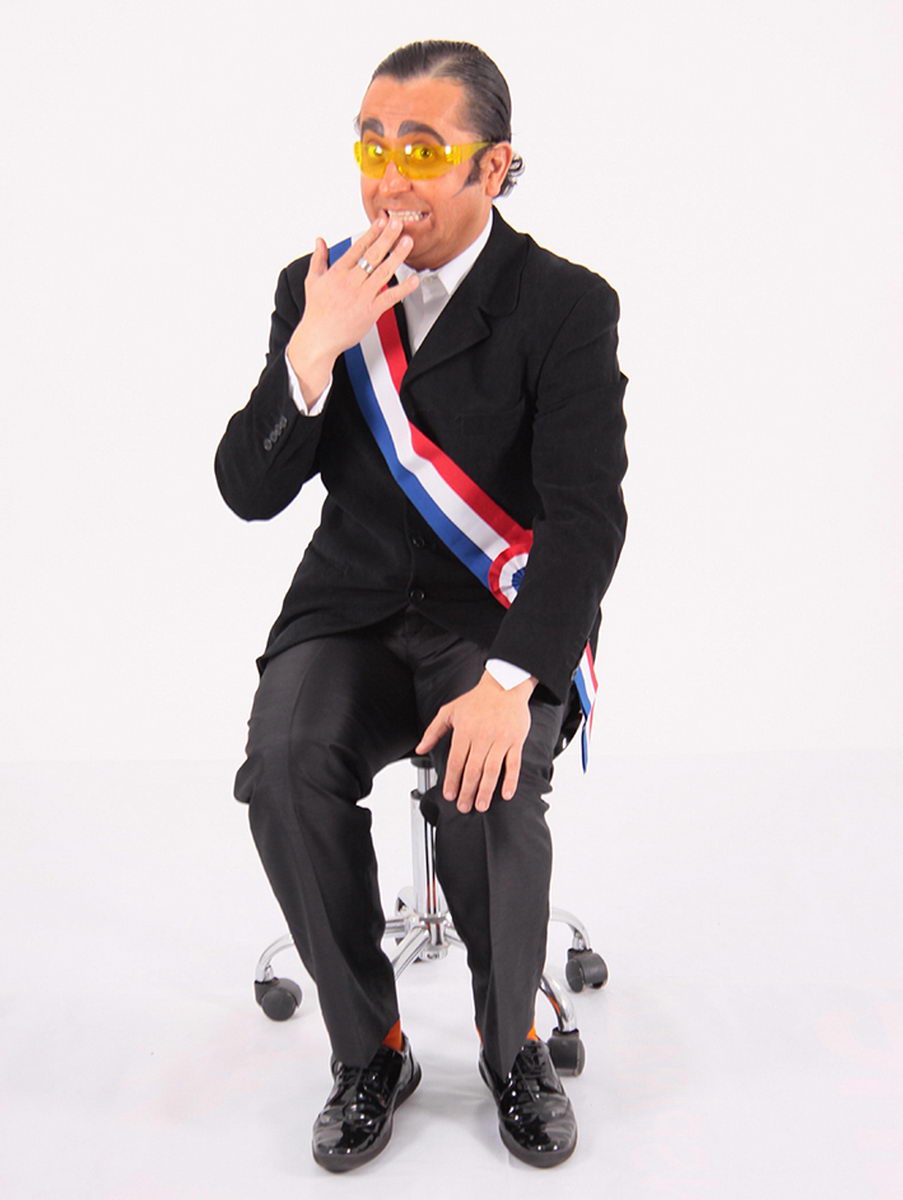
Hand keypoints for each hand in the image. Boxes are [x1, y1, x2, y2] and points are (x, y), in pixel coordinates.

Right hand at [286, 216, 419, 405]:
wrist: (318, 338)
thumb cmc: (316, 311)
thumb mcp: (312, 281)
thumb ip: (319, 258)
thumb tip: (319, 240)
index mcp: (337, 272)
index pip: (357, 247)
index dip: (371, 232)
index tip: (382, 220)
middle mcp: (350, 282)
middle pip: (372, 255)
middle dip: (387, 237)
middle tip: (398, 223)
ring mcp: (361, 296)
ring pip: (382, 272)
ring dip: (397, 256)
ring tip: (408, 242)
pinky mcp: (370, 312)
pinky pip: (389, 297)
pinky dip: (403, 288)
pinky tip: (414, 280)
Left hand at [415, 672, 535, 813]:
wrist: (504, 686)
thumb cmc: (477, 699)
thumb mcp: (449, 711)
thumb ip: (433, 731)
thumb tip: (420, 749)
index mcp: (464, 731)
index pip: (456, 761)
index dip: (452, 780)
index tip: (449, 795)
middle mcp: (482, 736)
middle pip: (472, 770)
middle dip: (467, 791)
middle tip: (464, 806)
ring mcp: (500, 739)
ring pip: (492, 770)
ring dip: (486, 791)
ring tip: (481, 805)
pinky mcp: (515, 741)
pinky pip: (513, 764)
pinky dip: (510, 780)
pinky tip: (506, 793)